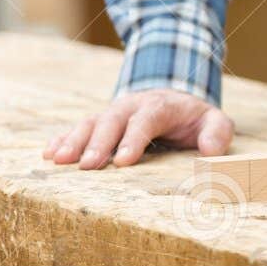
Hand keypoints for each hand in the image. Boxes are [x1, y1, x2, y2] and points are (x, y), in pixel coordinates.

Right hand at [44, 88, 232, 168]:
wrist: (174, 99)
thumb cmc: (193, 118)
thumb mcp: (213, 121)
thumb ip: (217, 132)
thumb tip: (210, 151)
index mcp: (160, 106)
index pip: (147, 120)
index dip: (134, 139)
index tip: (123, 161)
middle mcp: (132, 106)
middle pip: (113, 120)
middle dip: (99, 142)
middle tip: (87, 166)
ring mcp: (112, 113)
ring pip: (90, 122)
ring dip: (74, 140)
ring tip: (58, 160)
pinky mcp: (99, 122)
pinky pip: (77, 127)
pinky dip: (62, 138)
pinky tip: (48, 153)